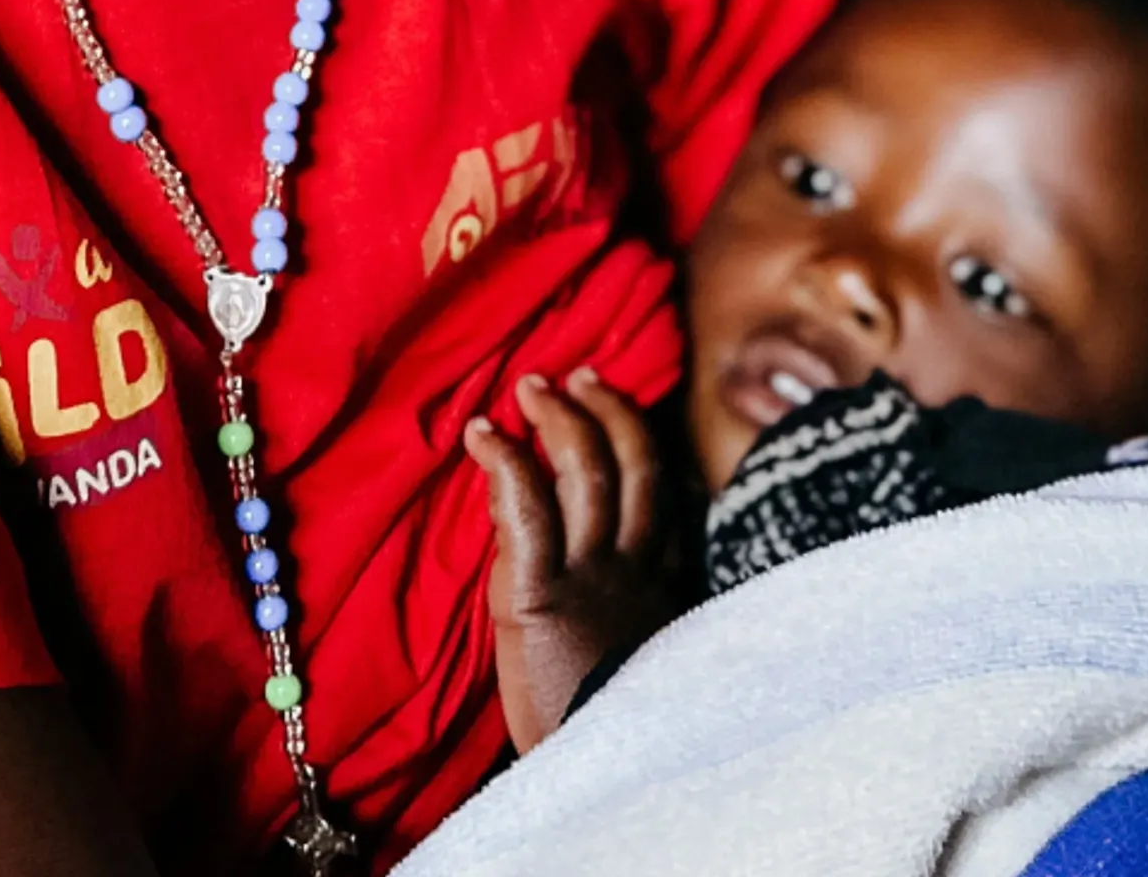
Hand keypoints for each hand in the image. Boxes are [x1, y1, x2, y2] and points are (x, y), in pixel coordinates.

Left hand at [465, 368, 684, 754]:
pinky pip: (527, 509)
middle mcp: (632, 568)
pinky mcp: (541, 595)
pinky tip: (483, 434)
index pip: (664, 494)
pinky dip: (505, 461)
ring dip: (558, 417)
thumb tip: (606, 581)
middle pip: (634, 464)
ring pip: (586, 470)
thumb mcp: (640, 658)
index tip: (621, 410)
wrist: (606, 771)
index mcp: (659, 583)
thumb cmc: (611, 726)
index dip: (642, 442)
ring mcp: (591, 576)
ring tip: (530, 386)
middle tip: (577, 375)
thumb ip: (632, 610)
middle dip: (606, 409)